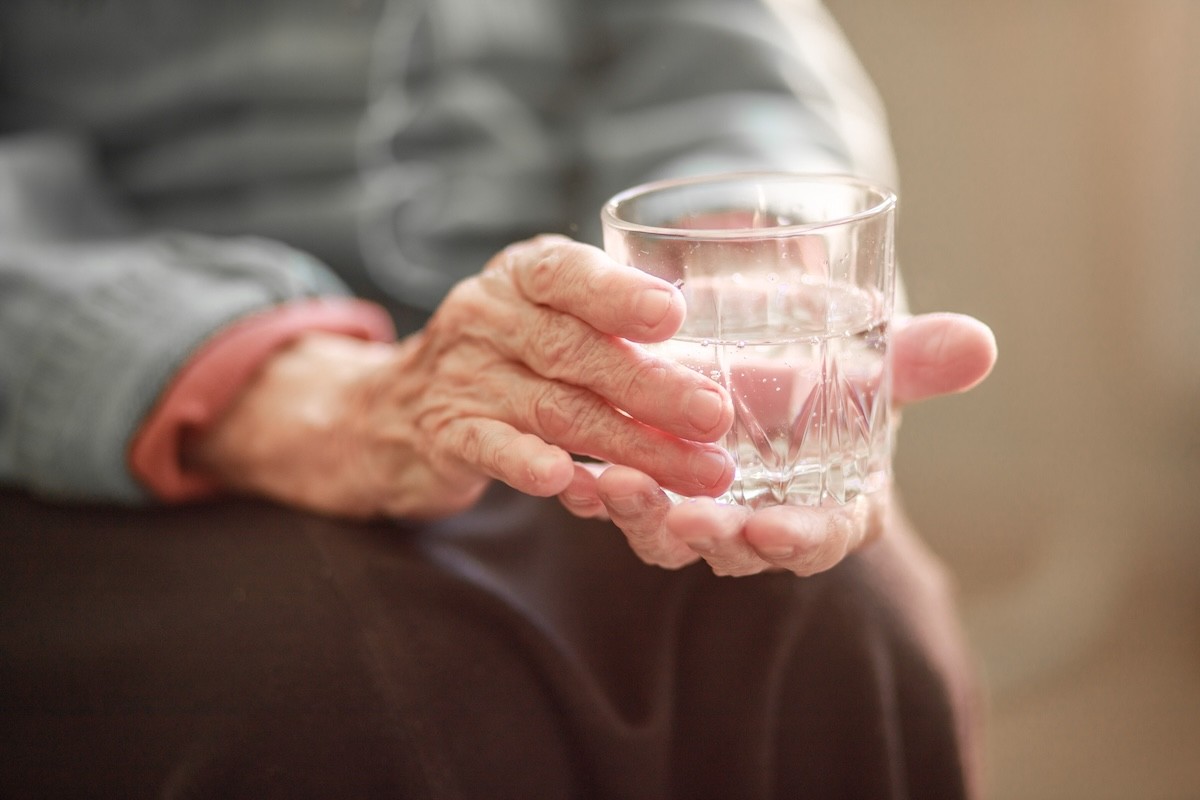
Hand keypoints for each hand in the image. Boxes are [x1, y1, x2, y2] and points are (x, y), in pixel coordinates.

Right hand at [186, 235, 736, 518]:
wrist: (388, 411)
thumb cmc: (501, 360)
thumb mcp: (543, 320)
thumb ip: (609, 327)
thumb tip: (716, 356)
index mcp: (522, 278)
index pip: (566, 274)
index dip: (617, 293)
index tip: (672, 316)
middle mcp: (488, 316)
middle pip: (576, 352)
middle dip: (652, 387)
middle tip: (714, 417)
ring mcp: (462, 375)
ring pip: (555, 410)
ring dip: (629, 445)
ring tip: (695, 472)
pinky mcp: (444, 434)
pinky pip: (490, 447)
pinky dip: (527, 463)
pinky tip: (566, 482)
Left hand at [557, 312, 997, 575]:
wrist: (771, 342)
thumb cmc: (834, 362)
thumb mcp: (875, 354)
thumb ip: (917, 358)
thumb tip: (979, 345)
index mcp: (832, 498)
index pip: (826, 535)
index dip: (802, 540)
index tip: (772, 533)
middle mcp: (765, 517)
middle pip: (741, 547)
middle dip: (714, 539)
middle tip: (688, 524)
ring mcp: (705, 508)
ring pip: (672, 533)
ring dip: (644, 517)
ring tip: (614, 487)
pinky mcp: (654, 486)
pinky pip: (623, 501)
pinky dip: (597, 492)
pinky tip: (574, 475)